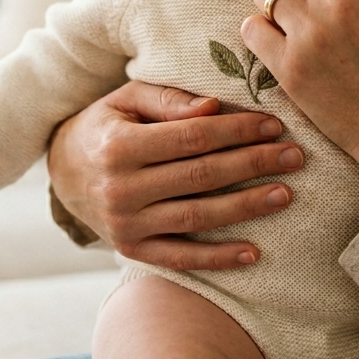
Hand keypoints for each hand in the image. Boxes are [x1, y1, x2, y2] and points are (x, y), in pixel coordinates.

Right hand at [46, 80, 305, 269]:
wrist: (62, 171)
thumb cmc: (105, 125)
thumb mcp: (126, 100)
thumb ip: (168, 100)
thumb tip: (213, 108)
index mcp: (120, 146)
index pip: (192, 137)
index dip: (237, 131)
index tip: (274, 125)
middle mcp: (121, 188)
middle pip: (202, 176)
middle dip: (254, 164)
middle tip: (295, 156)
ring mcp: (126, 224)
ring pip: (198, 217)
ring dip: (247, 207)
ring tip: (285, 194)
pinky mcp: (132, 250)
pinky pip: (181, 258)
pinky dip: (218, 258)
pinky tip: (253, 251)